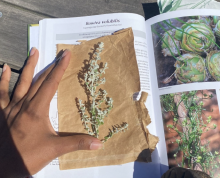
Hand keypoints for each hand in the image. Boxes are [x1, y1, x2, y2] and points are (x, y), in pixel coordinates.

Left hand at [0, 48, 102, 176]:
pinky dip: (2, 80)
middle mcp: (24, 104)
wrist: (4, 167)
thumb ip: (77, 143)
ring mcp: (11, 107)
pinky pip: (1, 93)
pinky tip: (4, 68)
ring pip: (21, 82)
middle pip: (39, 80)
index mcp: (37, 109)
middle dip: (51, 65)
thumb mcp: (55, 149)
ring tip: (34, 51)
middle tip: (58, 53)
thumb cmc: (28, 157)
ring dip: (28, 66)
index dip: (60, 68)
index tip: (66, 55)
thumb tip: (99, 143)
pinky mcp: (2, 112)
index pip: (51, 84)